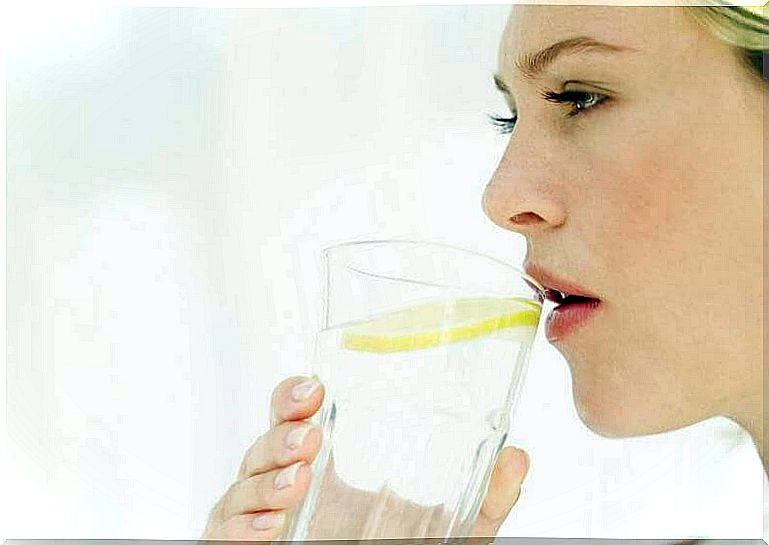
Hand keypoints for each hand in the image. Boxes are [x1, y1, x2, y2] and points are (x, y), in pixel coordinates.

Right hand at [200, 375, 529, 540]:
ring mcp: (257, 515)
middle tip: (311, 438)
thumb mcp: (444, 530)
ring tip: (297, 484)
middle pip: (263, 442)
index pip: (293, 412)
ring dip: (265, 482)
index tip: (315, 388)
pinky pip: (224, 532)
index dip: (293, 395)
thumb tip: (518, 457)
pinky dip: (241, 526)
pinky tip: (272, 526)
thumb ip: (481, 500)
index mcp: (320, 461)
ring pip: (241, 485)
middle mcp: (282, 480)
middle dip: (281, 435)